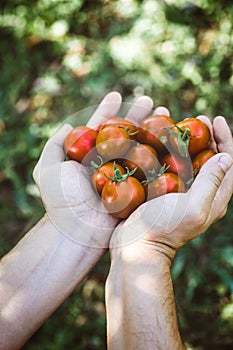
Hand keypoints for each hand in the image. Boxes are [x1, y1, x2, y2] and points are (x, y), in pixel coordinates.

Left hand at [33, 92, 153, 247]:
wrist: (78, 232)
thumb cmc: (61, 202)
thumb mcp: (46, 170)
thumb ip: (54, 146)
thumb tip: (68, 126)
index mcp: (89, 157)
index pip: (100, 128)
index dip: (108, 110)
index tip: (117, 95)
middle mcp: (108, 163)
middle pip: (125, 134)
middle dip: (137, 116)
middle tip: (150, 102)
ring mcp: (123, 176)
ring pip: (140, 148)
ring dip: (152, 131)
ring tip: (165, 114)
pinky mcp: (136, 189)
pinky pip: (149, 169)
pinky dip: (160, 155)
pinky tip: (169, 141)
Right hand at [110, 113, 232, 259]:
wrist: (136, 247)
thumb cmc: (164, 229)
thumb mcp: (193, 208)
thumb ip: (211, 183)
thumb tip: (226, 157)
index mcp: (214, 198)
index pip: (229, 163)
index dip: (226, 139)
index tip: (214, 120)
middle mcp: (200, 194)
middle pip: (210, 159)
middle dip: (206, 136)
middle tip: (196, 119)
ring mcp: (180, 193)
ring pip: (188, 160)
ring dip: (186, 140)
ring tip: (177, 123)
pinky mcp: (163, 192)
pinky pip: (169, 166)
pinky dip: (166, 150)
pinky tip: (156, 139)